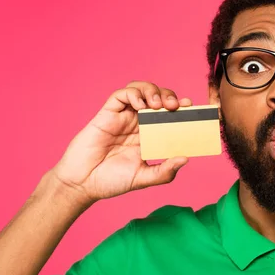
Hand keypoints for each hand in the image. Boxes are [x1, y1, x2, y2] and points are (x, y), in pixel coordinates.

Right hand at [50, 81, 190, 204]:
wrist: (83, 184)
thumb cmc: (111, 181)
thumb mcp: (143, 178)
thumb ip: (165, 172)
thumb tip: (186, 158)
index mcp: (150, 136)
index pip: (170, 115)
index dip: (181, 108)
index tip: (192, 108)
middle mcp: (138, 123)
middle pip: (159, 98)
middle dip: (169, 96)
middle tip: (175, 106)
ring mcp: (123, 116)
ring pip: (141, 90)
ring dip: (153, 91)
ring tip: (158, 105)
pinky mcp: (108, 113)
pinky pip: (121, 95)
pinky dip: (133, 93)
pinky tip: (140, 104)